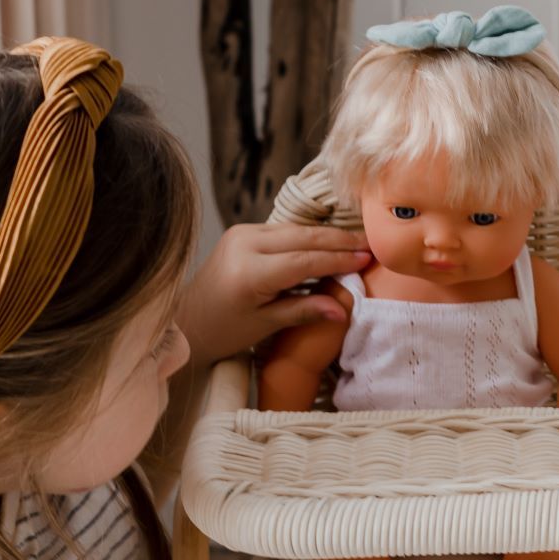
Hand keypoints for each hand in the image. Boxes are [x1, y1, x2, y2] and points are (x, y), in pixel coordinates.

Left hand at [177, 222, 371, 367]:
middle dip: (339, 241)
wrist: (188, 319)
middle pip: (302, 237)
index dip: (338, 259)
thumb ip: (304, 311)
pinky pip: (283, 231)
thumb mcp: (265, 325)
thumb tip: (343, 309)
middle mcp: (244, 245)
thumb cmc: (223, 330)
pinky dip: (308, 237)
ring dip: (327, 236)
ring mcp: (241, 234)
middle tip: (370, 244)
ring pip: (295, 230)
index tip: (366, 258)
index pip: (304, 260)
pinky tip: (330, 242)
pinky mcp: (242, 232)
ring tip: (357, 242)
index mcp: (249, 272)